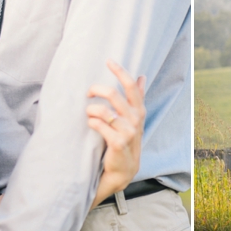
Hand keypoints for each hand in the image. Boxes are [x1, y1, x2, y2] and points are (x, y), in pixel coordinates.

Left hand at [86, 59, 145, 204]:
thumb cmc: (126, 140)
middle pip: (113, 94)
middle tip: (88, 93)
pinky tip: (91, 125)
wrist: (124, 169)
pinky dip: (91, 122)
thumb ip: (137, 98)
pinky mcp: (118, 143)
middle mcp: (135, 119)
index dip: (119, 71)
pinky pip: (98, 125)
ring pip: (102, 110)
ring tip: (88, 113)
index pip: (131, 86)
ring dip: (90, 109)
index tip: (108, 60)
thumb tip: (142, 77)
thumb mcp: (134, 118)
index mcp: (139, 110)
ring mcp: (128, 131)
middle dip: (95, 89)